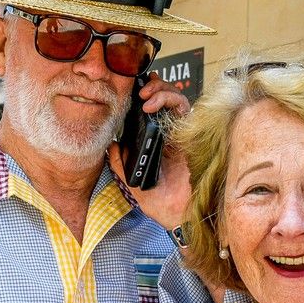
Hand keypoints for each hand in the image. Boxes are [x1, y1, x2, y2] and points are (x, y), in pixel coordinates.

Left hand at [110, 72, 192, 232]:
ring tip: (146, 98)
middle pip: (165, 98)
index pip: (152, 111)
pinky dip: (171, 101)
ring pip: (177, 98)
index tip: (132, 92)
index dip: (145, 96)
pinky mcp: (192, 136)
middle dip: (154, 87)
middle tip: (140, 92)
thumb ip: (119, 164)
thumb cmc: (158, 202)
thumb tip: (111, 144)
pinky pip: (186, 109)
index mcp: (155, 141)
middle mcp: (169, 134)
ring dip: (161, 90)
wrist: (176, 215)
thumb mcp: (130, 181)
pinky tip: (154, 107)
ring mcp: (182, 133)